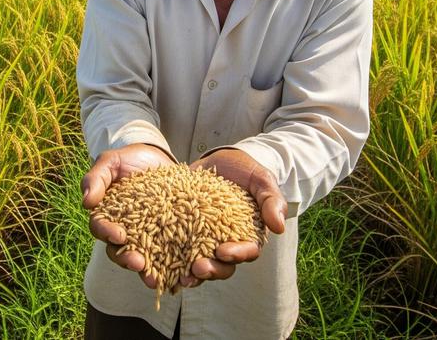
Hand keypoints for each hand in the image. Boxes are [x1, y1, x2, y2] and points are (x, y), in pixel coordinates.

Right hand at [82, 143, 175, 287]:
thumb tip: (86, 202)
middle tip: (139, 263)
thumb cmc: (129, 160)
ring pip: (142, 260)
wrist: (158, 158)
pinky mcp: (167, 239)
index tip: (119, 235)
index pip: (101, 229)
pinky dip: (173, 268)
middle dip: (127, 260)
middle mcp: (123, 232)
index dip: (107, 233)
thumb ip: (96, 178)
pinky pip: (168, 257)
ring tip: (156, 279)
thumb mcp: (111, 162)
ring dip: (148, 271)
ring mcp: (145, 238)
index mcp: (106, 217)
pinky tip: (181, 275)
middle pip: (119, 252)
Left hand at [180, 149, 286, 288]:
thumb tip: (279, 228)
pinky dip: (167, 259)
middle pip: (222, 266)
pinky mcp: (183, 232)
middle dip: (211, 270)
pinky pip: (176, 249)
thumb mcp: (262, 180)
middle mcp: (226, 244)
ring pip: (198, 264)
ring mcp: (203, 240)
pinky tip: (157, 262)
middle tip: (198, 268)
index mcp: (248, 236)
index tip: (223, 251)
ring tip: (179, 276)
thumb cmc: (247, 171)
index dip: (236, 254)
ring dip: (189, 273)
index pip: (246, 252)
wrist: (221, 159)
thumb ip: (271, 201)